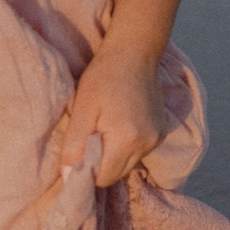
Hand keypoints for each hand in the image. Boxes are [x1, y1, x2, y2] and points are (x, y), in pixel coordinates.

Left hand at [56, 43, 168, 190]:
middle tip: (88, 139)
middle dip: (98, 165)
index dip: (85, 171)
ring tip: (103, 130)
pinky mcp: (161, 133)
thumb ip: (74, 146)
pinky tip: (117, 126)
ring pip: (127, 165)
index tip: (76, 154)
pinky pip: (138, 153)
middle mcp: (147, 143)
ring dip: (112, 157)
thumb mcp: (82, 108)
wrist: (134, 52)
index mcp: (127, 138)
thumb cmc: (104, 76)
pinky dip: (124, 148)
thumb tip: (68, 176)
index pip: (103, 177)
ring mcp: (157, 138)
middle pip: (116, 175)